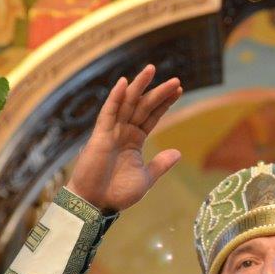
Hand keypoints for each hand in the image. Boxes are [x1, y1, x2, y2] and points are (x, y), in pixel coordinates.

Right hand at [66, 64, 182, 212]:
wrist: (95, 204)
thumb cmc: (117, 193)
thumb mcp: (146, 178)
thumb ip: (160, 164)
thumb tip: (178, 152)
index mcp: (135, 140)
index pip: (152, 116)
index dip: (164, 103)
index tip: (179, 90)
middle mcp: (124, 132)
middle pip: (143, 106)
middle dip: (158, 92)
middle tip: (176, 80)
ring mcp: (111, 132)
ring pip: (127, 103)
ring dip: (138, 86)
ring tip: (151, 69)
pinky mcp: (100, 135)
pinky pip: (108, 113)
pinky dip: (115, 97)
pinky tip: (124, 83)